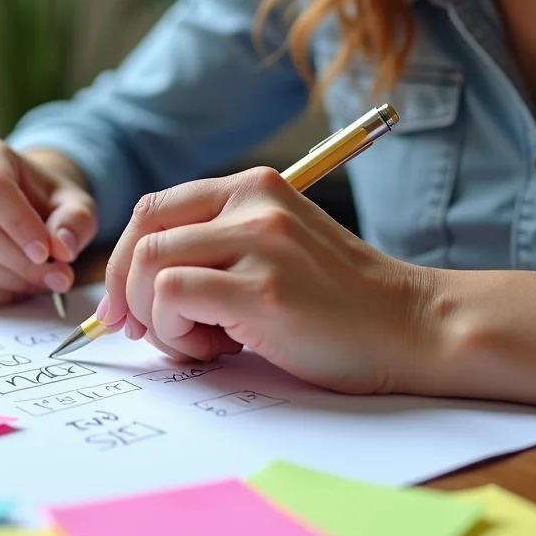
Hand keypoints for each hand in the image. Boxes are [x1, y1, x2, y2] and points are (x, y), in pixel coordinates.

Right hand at [0, 136, 97, 308]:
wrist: (27, 207)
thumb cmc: (47, 202)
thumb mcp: (75, 203)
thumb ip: (76, 222)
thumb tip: (63, 248)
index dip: (19, 225)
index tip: (47, 252)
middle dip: (15, 259)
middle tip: (53, 275)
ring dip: (4, 280)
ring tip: (37, 281)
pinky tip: (14, 289)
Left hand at [100, 167, 434, 394]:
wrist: (413, 328)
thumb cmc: (338, 304)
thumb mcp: (274, 250)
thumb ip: (216, 248)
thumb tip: (133, 283)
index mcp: (254, 187)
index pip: (154, 208)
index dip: (122, 260)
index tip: (122, 305)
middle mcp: (254, 202)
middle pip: (142, 232)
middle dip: (123, 289)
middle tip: (137, 330)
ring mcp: (260, 242)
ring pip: (150, 264)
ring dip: (155, 316)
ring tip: (199, 342)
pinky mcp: (263, 288)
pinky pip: (173, 295)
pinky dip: (175, 331)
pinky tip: (215, 348)